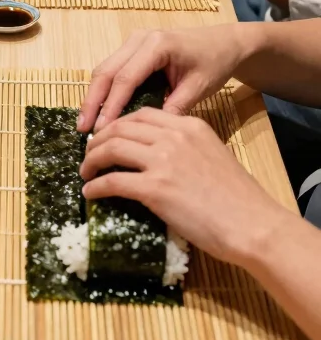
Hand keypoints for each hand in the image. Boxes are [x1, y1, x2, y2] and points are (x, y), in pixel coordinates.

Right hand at [78, 25, 249, 132]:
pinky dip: (103, 91)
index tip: (101, 131)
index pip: (126, 78)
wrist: (223, 42)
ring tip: (85, 124)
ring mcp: (133, 41)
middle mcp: (139, 39)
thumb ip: (174, 107)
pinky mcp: (132, 48)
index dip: (111, 106)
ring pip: (104, 69)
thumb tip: (145, 134)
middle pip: (106, 71)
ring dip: (94, 97)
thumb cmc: (214, 63)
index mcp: (157, 45)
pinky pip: (112, 69)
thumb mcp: (198, 88)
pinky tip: (99, 111)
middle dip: (92, 101)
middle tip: (83, 129)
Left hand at [81, 108, 286, 266]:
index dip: (119, 125)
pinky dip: (96, 186)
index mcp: (189, 126)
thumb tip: (157, 158)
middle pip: (121, 127)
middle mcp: (174, 137)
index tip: (109, 137)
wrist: (253, 224)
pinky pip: (113, 181)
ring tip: (85, 172)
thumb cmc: (239, 199)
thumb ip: (186, 148)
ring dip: (92, 160)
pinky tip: (90, 193)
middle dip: (99, 140)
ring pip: (112, 148)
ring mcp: (163, 161)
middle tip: (90, 154)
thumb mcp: (212, 156)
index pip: (142, 115)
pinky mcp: (155, 188)